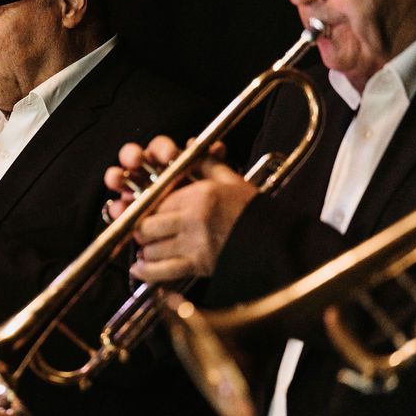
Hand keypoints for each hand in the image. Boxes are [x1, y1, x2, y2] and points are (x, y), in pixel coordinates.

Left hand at [103, 136, 254, 282]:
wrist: (276, 243)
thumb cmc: (252, 211)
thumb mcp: (230, 181)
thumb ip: (205, 163)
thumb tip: (188, 144)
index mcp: (199, 196)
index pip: (154, 199)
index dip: (142, 206)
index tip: (140, 209)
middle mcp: (193, 219)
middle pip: (146, 226)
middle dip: (140, 229)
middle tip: (142, 230)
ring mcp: (195, 244)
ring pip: (151, 249)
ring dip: (145, 250)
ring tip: (145, 248)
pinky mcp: (199, 266)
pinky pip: (162, 271)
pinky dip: (146, 271)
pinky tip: (140, 267)